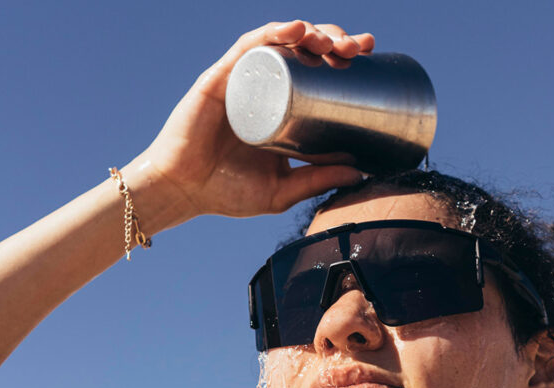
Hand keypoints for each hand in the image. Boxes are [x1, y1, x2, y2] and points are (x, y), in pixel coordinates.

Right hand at [134, 21, 373, 222]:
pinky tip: (295, 30)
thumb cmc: (228, 191)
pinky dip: (272, 33)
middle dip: (335, 39)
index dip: (344, 55)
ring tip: (332, 40)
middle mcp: (265, 84)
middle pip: (305, 49)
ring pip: (281, 41)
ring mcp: (244, 78)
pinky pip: (249, 47)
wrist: (184, 191)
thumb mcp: (283, 190)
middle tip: (357, 49)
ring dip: (310, 31)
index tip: (370, 54)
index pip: (318, 69)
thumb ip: (318, 181)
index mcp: (282, 104)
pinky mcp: (221, 78)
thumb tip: (361, 175)